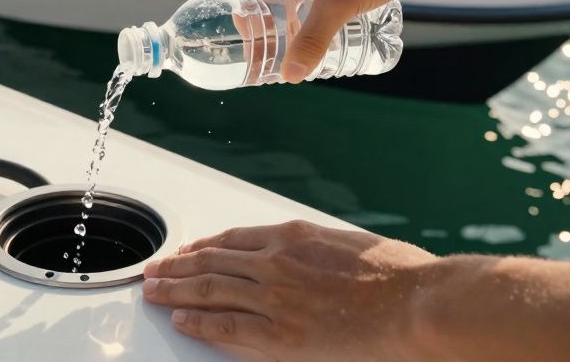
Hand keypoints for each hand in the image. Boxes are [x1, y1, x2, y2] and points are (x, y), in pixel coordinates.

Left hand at [142, 220, 437, 361]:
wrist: (417, 304)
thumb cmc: (398, 275)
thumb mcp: (348, 244)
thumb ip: (316, 250)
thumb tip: (304, 256)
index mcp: (294, 236)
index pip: (233, 238)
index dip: (203, 245)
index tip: (187, 250)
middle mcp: (276, 261)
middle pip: (211, 261)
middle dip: (176, 265)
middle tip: (154, 269)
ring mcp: (275, 297)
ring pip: (209, 289)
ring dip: (174, 290)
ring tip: (152, 290)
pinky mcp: (281, 334)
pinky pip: (226, 325)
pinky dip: (198, 322)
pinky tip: (180, 319)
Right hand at [226, 0, 439, 81]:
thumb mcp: (337, 7)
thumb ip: (311, 41)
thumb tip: (290, 76)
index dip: (239, 14)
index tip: (249, 41)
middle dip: (263, 18)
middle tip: (266, 49)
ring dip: (285, 14)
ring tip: (287, 43)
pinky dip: (304, 6)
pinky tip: (314, 28)